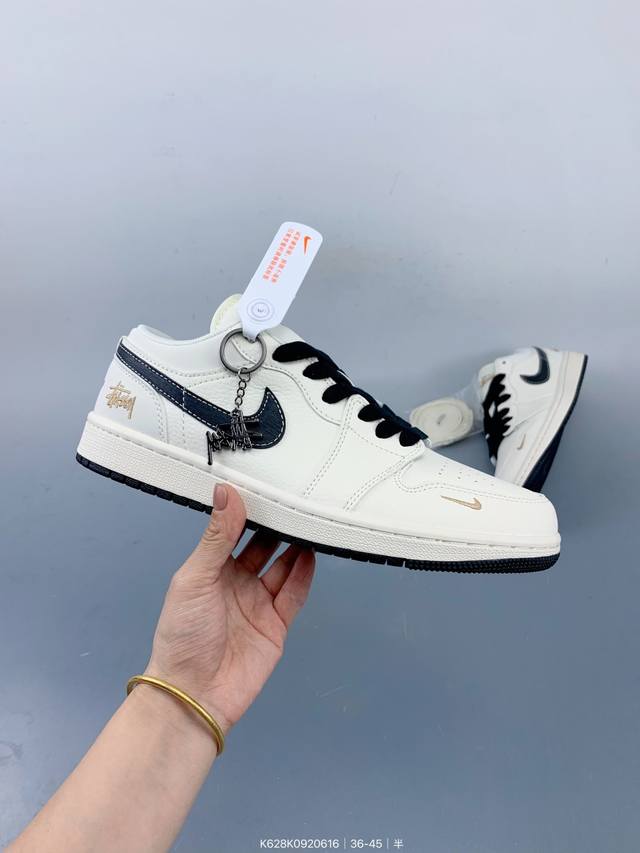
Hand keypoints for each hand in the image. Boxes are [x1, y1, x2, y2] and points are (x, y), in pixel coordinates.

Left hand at [144, 484, 314, 732]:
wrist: (194, 694)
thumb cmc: (182, 636)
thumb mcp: (195, 579)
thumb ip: (217, 537)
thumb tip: (226, 493)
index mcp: (212, 570)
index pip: (234, 533)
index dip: (248, 512)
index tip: (264, 487)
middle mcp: (236, 584)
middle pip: (263, 547)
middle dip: (276, 526)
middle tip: (293, 500)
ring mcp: (258, 604)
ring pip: (282, 568)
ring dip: (295, 547)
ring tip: (308, 522)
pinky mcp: (276, 625)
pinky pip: (294, 595)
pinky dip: (303, 575)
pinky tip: (310, 554)